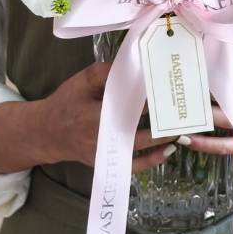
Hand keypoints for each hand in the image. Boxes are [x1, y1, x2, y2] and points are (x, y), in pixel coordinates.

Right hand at [39, 62, 178, 174]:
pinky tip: (168, 150)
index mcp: (96, 115)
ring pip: (141, 149)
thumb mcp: (82, 81)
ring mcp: (106, 154)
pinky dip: (153, 160)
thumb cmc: (66, 103)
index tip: (170, 90)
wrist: (47, 132)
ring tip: (184, 128)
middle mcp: (103, 138)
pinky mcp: (108, 163)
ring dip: (164, 139)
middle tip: (185, 111)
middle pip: (141, 130)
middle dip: (164, 122)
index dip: (153, 99)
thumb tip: (135, 67)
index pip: (131, 106)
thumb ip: (106, 72)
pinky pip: (134, 166)